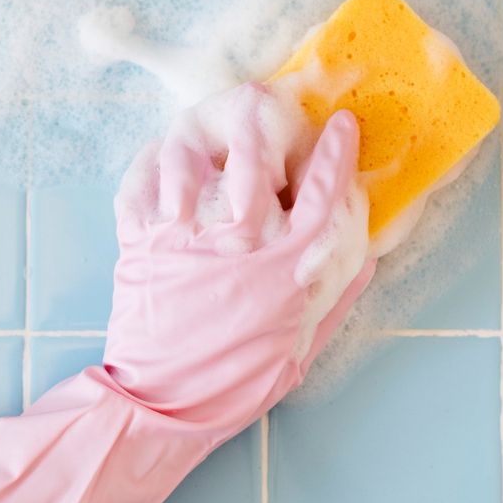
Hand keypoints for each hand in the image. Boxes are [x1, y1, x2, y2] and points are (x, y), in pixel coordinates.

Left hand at [0, 83, 374, 502]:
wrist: (165, 405)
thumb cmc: (239, 379)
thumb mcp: (305, 342)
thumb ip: (335, 290)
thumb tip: (361, 246)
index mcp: (289, 267)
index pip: (326, 190)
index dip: (338, 150)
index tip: (342, 124)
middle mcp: (241, 242)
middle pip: (255, 152)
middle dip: (262, 113)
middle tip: (263, 97)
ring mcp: (186, 238)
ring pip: (192, 156)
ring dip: (200, 131)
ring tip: (205, 124)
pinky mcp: (141, 242)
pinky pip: (141, 182)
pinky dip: (149, 162)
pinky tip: (161, 157)